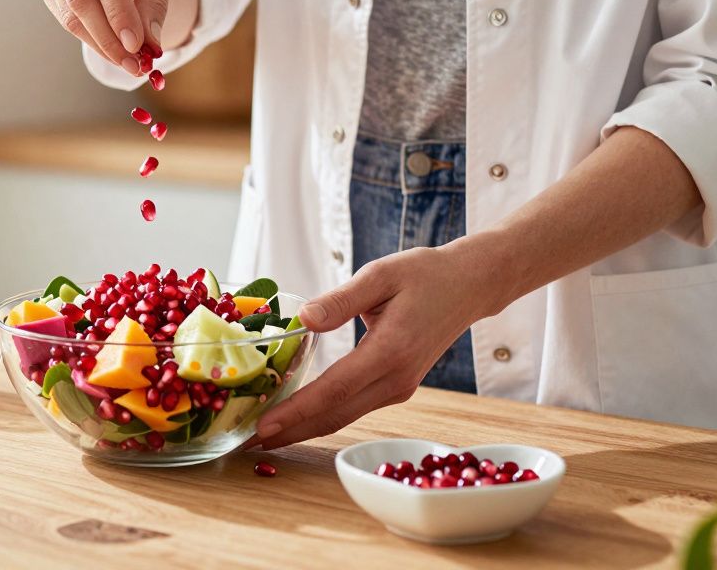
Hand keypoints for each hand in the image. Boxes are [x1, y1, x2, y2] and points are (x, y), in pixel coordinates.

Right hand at [38, 0, 192, 73]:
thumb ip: (156, 1)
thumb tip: (148, 45)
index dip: (119, 12)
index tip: (137, 45)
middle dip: (108, 35)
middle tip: (134, 63)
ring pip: (70, 12)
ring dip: (100, 43)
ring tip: (130, 62)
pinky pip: (65, 18)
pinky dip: (90, 39)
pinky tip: (114, 49)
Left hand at [255, 240, 513, 449]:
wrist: (468, 286)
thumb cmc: (424, 274)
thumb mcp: (381, 274)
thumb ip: (341, 299)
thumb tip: (305, 318)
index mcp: (391, 351)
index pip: (334, 390)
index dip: (296, 411)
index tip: (263, 426)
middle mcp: (396, 379)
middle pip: (336, 415)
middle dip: (291, 432)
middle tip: (248, 442)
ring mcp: (399, 387)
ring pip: (345, 416)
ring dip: (304, 428)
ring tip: (264, 436)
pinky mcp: (397, 387)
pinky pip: (354, 407)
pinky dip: (323, 416)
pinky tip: (297, 417)